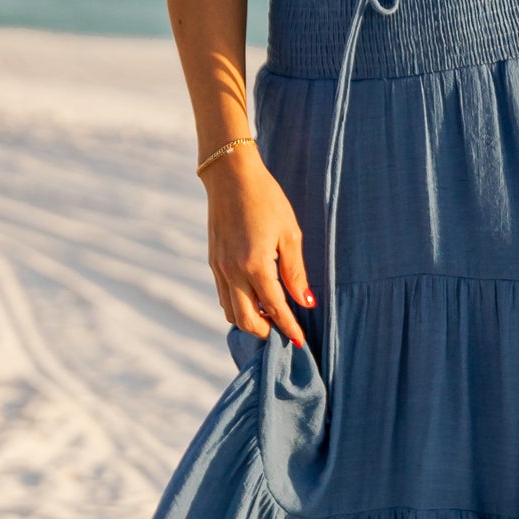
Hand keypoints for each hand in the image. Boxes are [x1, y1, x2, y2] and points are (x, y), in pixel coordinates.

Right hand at [201, 145, 313, 346]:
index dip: (289, 327)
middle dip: (266, 331)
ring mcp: (219, 268)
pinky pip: (223, 295)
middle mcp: (232, 271)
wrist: (231, 177)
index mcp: (254, 264)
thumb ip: (295, 271)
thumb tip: (306, 302)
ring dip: (250, 320)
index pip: (274, 307)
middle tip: (284, 330)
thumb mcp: (290, 233)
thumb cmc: (266, 200)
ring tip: (271, 314)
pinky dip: (238, 305)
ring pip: (230, 311)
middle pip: (246, 320)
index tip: (300, 342)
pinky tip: (255, 297)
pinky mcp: (213, 262)